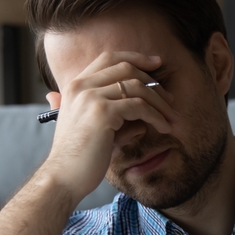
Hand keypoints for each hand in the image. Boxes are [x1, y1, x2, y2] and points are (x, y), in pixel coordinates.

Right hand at [39, 51, 177, 204]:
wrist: (63, 177)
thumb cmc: (80, 157)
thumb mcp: (97, 129)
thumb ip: (114, 116)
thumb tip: (142, 116)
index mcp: (75, 85)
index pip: (109, 58)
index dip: (136, 58)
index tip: (157, 63)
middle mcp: (81, 86)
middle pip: (126, 68)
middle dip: (153, 82)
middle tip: (170, 99)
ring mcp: (91, 97)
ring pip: (136, 86)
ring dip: (159, 102)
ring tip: (171, 118)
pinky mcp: (102, 112)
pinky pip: (139, 106)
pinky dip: (156, 116)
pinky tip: (164, 128)